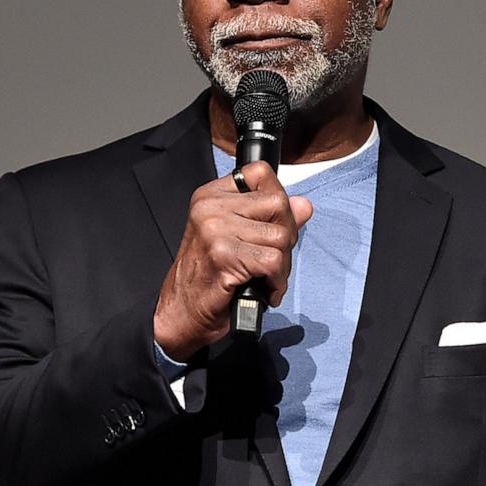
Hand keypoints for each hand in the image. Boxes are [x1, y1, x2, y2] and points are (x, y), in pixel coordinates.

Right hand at [153, 161, 313, 361]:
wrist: (182, 312)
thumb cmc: (208, 277)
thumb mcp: (238, 238)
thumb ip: (270, 218)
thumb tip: (303, 204)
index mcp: (211, 195)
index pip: (260, 173)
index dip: (277, 201)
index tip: (271, 226)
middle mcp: (210, 207)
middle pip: (279, 205)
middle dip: (286, 237)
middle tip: (271, 260)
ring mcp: (215, 229)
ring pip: (281, 236)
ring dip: (282, 266)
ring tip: (266, 278)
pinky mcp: (223, 255)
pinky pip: (273, 262)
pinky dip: (276, 282)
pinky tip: (264, 290)